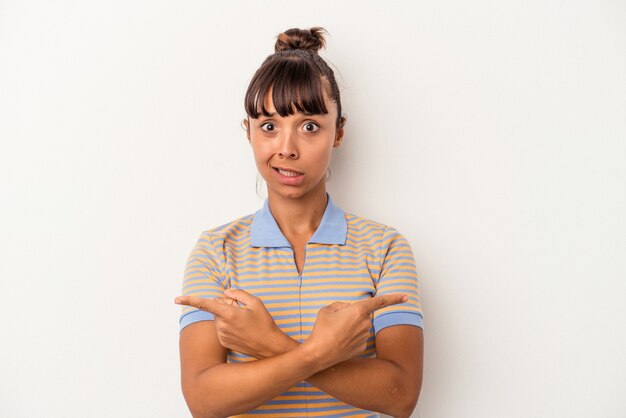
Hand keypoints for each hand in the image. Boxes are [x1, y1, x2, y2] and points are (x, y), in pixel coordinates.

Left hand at [175, 289, 292, 358]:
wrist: (269, 346)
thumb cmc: (264, 323)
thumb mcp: (256, 302)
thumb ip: (238, 294)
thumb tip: (225, 292)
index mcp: (229, 313)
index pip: (206, 304)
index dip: (190, 300)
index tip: (177, 299)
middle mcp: (222, 325)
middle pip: (217, 309)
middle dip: (226, 306)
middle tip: (242, 310)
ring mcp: (222, 335)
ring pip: (219, 319)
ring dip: (228, 317)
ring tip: (245, 322)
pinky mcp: (224, 342)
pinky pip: (222, 329)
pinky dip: (229, 326)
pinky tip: (242, 330)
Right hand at [304, 294, 408, 369]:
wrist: (319, 353)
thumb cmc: (321, 330)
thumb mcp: (327, 310)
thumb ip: (340, 305)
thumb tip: (347, 309)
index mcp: (358, 311)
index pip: (380, 301)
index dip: (394, 298)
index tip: (406, 297)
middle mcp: (365, 323)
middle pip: (362, 314)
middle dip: (352, 315)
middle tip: (336, 322)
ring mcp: (365, 336)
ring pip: (360, 326)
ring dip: (351, 327)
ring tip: (335, 333)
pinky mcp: (362, 347)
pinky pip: (358, 337)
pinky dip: (350, 337)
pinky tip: (339, 342)